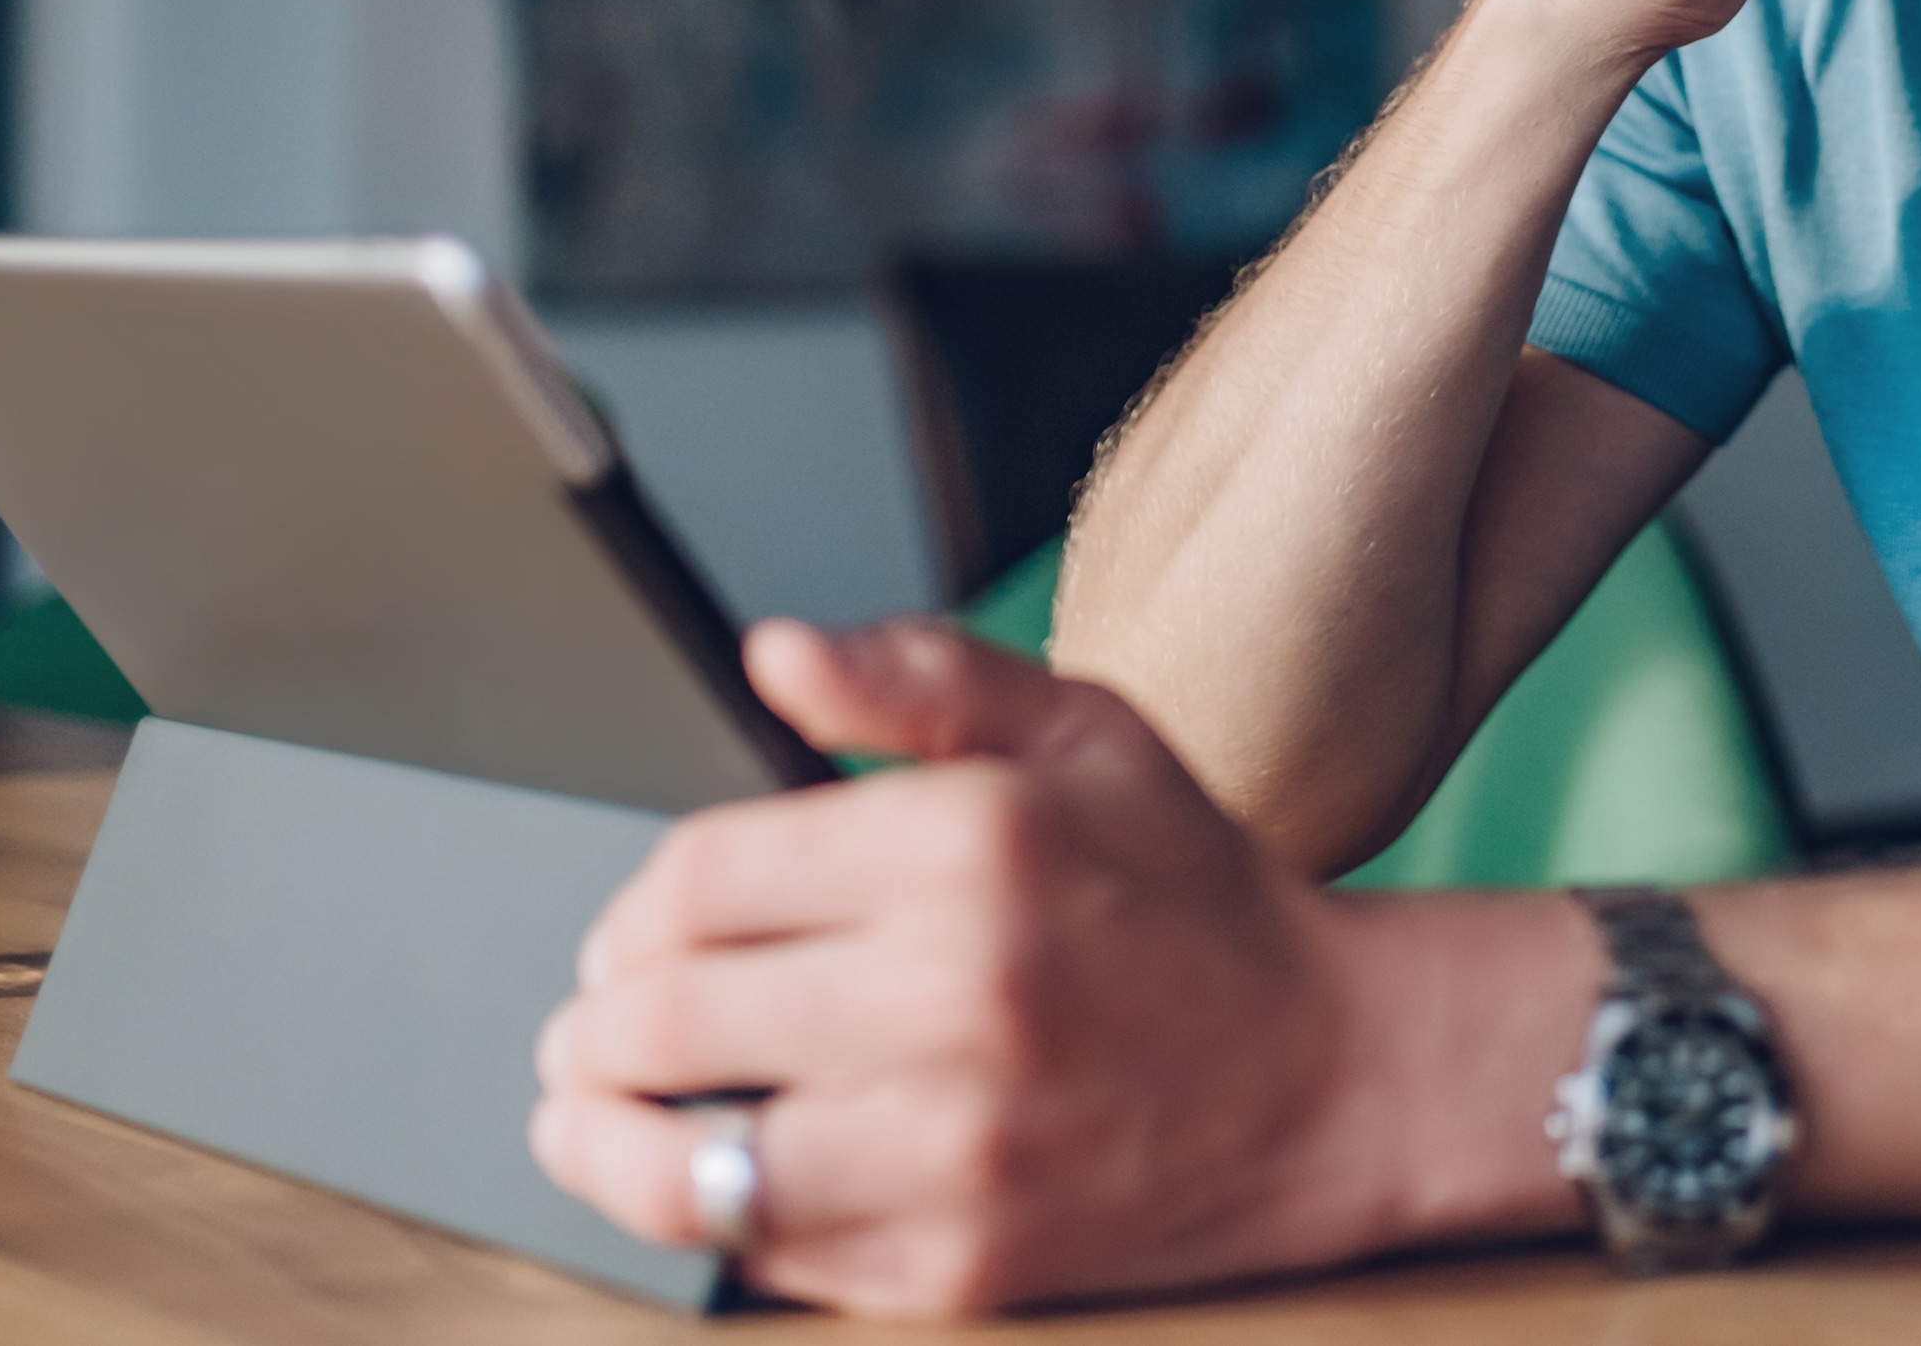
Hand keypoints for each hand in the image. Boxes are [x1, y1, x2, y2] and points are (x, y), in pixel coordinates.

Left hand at [529, 619, 1391, 1317]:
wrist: (1334, 1076)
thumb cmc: (1194, 897)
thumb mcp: (1084, 735)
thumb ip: (919, 680)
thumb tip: (775, 652)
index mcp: (970, 847)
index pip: (700, 878)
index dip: (632, 906)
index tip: (627, 932)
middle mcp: (954, 997)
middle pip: (664, 1016)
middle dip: (596, 1024)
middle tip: (589, 1027)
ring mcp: (954, 1148)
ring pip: (685, 1162)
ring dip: (603, 1140)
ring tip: (586, 1118)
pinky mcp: (960, 1268)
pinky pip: (770, 1256)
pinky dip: (719, 1220)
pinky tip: (720, 1178)